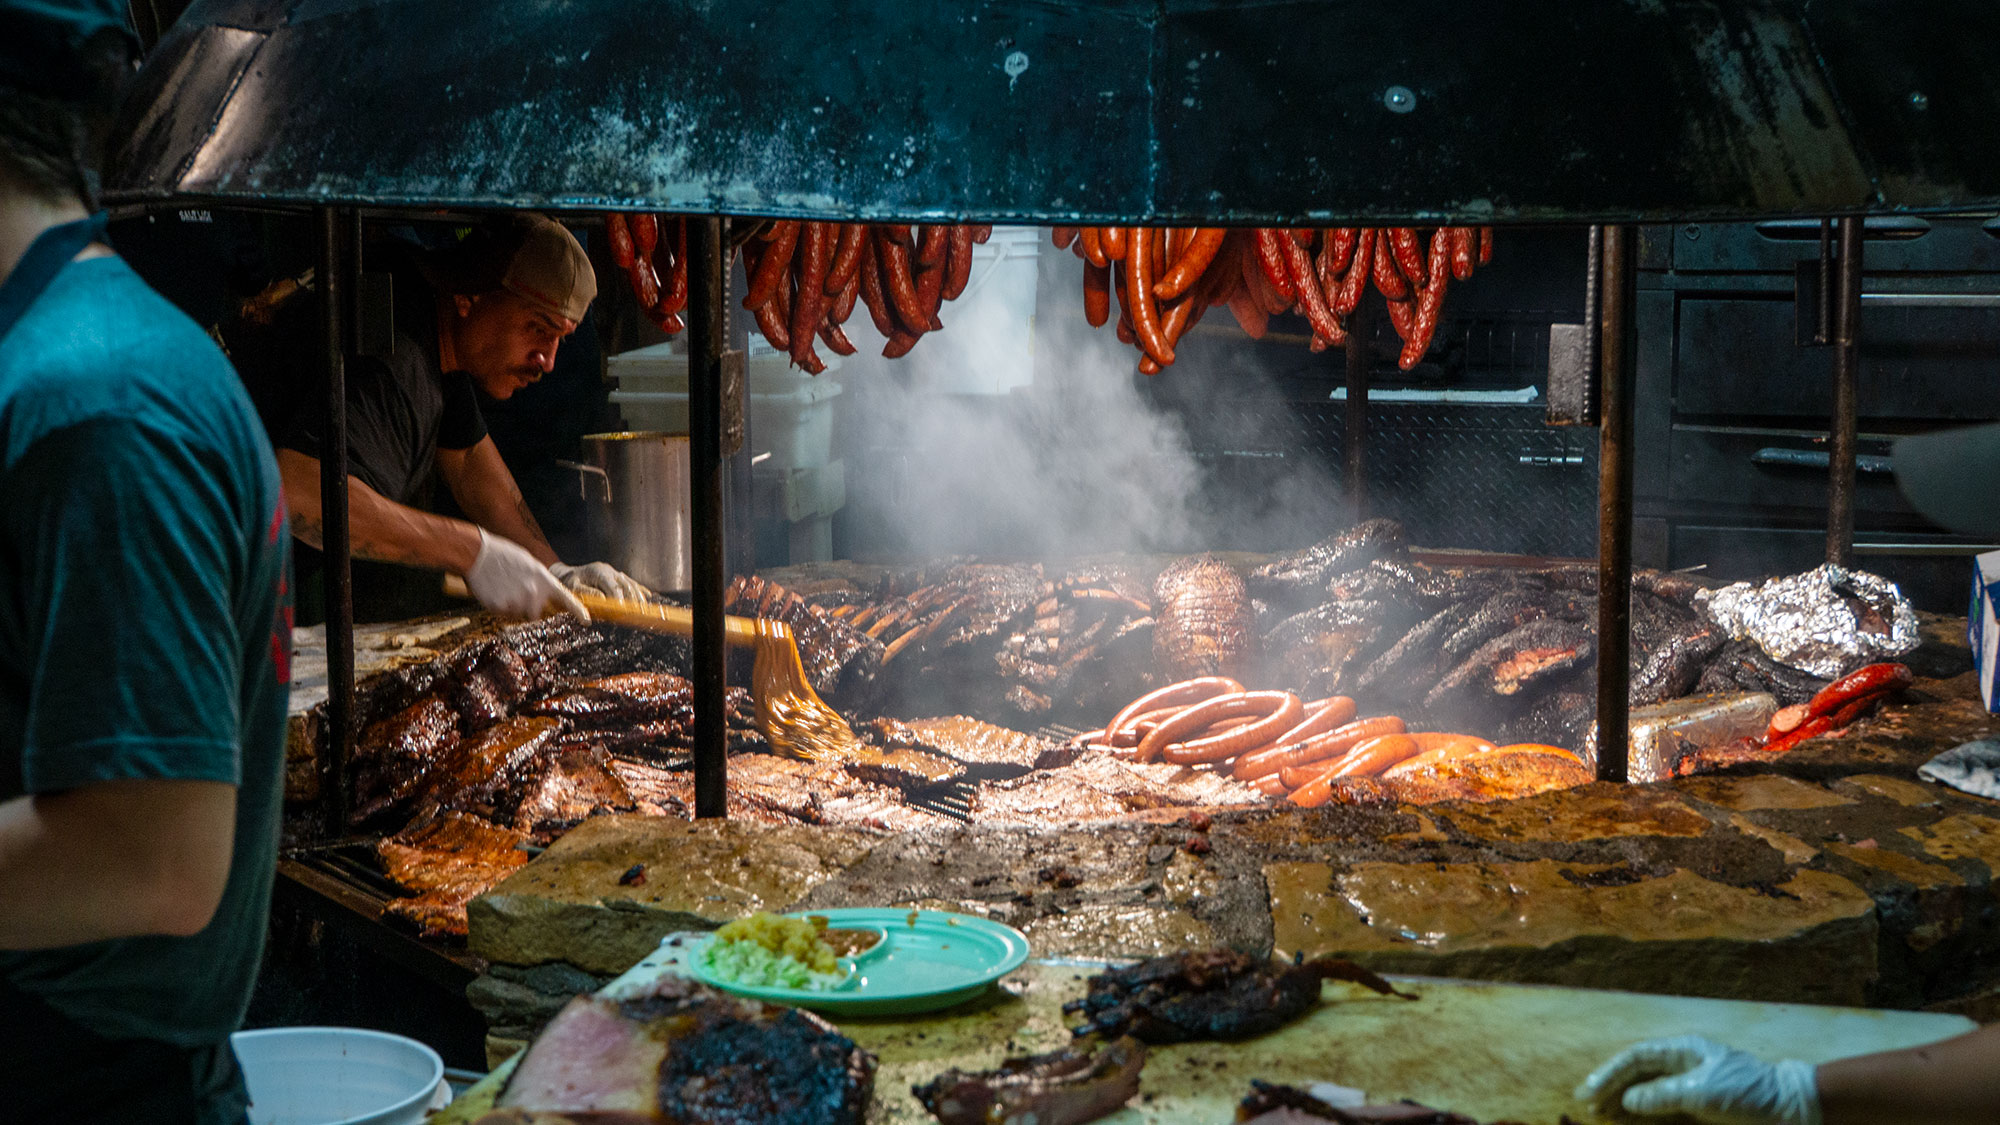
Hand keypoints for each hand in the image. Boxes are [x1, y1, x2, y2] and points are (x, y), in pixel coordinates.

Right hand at [465, 530, 588, 620]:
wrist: (478, 553)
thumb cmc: (503, 555)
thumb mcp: (529, 564)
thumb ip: (539, 581)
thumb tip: (544, 597)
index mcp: (543, 578)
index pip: (565, 598)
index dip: (577, 610)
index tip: (586, 620)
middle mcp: (533, 591)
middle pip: (535, 613)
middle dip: (528, 608)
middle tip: (516, 592)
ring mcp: (516, 600)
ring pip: (517, 613)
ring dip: (511, 605)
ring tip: (503, 586)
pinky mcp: (500, 606)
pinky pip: (502, 612)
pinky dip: (498, 605)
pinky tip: (493, 590)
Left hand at [550, 560, 650, 602]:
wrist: (568, 575)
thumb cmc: (568, 584)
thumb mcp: (573, 589)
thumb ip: (587, 593)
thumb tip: (603, 599)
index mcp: (598, 571)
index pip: (613, 586)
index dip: (619, 598)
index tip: (624, 609)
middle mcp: (609, 570)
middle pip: (625, 584)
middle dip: (633, 598)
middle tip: (638, 611)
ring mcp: (614, 572)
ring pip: (630, 583)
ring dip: (638, 596)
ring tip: (644, 608)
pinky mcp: (616, 576)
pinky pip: (630, 582)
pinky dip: (639, 590)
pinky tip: (647, 596)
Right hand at [1575, 1036, 1820, 1124]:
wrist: (1794, 1110)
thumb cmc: (1749, 1094)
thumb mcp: (1703, 1092)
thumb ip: (1662, 1095)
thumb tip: (1626, 1099)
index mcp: (1684, 1050)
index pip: (1636, 1057)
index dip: (1609, 1073)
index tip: (1590, 1092)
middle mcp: (1685, 1063)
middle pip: (1638, 1071)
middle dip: (1611, 1085)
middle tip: (1587, 1103)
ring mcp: (1693, 1084)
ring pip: (1648, 1088)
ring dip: (1624, 1099)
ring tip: (1603, 1112)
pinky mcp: (1703, 1105)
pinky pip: (1665, 1105)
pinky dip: (1645, 1112)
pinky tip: (1632, 1119)